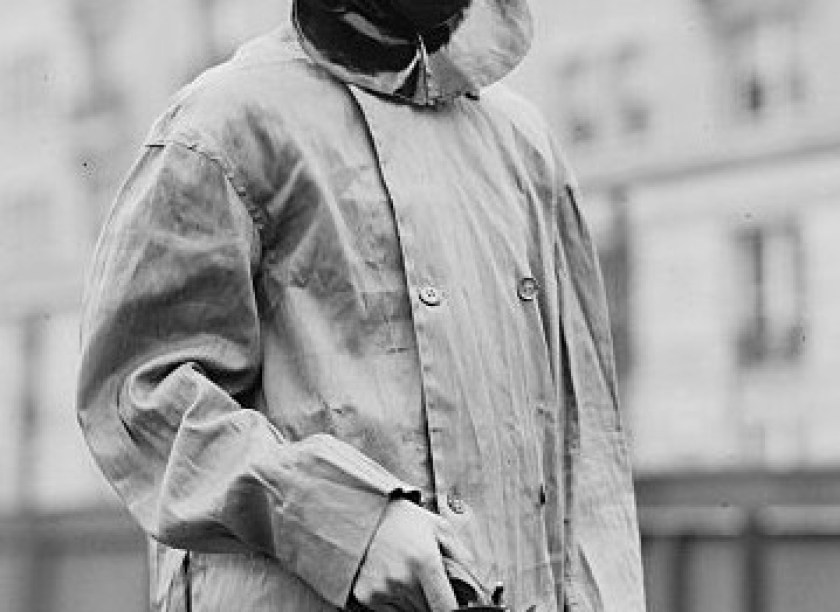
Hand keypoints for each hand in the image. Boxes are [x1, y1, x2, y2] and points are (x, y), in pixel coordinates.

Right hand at [350, 499, 472, 611]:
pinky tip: (392, 580)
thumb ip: (463, 558)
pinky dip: (394, 601)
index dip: (452, 610)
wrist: (364, 511)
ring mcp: (382, 590)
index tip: (452, 605)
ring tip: (409, 576)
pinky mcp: (366, 596)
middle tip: (428, 582)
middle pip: (427, 610)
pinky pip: (389, 611)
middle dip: (432, 599)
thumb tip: (479, 584)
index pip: (445, 609)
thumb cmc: (405, 520)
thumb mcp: (441, 528)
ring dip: (413, 601)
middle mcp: (402, 580)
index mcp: (425, 564)